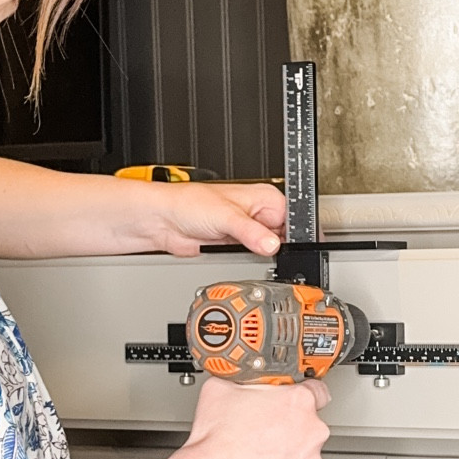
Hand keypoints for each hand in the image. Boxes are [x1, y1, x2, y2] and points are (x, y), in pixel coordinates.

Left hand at [147, 181, 286, 256]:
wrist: (165, 221)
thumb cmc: (189, 204)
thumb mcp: (227, 217)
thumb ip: (252, 232)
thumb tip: (273, 245)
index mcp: (265, 197)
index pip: (293, 218)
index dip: (294, 235)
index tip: (288, 247)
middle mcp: (259, 213)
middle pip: (284, 236)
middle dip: (278, 247)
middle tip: (264, 249)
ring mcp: (249, 230)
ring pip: (270, 249)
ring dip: (262, 254)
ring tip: (247, 249)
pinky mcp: (238, 245)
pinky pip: (254, 257)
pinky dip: (252, 260)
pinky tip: (242, 256)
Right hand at [157, 376, 330, 458]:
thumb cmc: (216, 443)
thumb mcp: (219, 389)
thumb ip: (239, 379)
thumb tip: (236, 376)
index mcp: (297, 402)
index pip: (316, 391)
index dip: (299, 396)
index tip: (292, 403)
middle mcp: (312, 431)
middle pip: (308, 426)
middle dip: (288, 430)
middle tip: (262, 436)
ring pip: (305, 456)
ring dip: (287, 458)